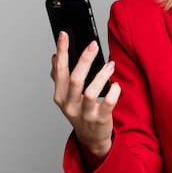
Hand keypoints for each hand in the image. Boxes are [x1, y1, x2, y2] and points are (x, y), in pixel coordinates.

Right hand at [51, 31, 120, 159]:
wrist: (91, 138)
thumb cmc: (80, 111)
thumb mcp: (66, 96)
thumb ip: (61, 78)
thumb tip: (54, 56)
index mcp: (60, 96)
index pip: (59, 70)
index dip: (61, 51)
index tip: (64, 34)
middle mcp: (69, 105)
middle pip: (74, 79)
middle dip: (84, 60)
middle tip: (93, 45)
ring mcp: (84, 113)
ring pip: (90, 91)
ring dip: (101, 75)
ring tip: (110, 65)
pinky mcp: (100, 119)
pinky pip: (107, 103)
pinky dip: (113, 92)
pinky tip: (117, 84)